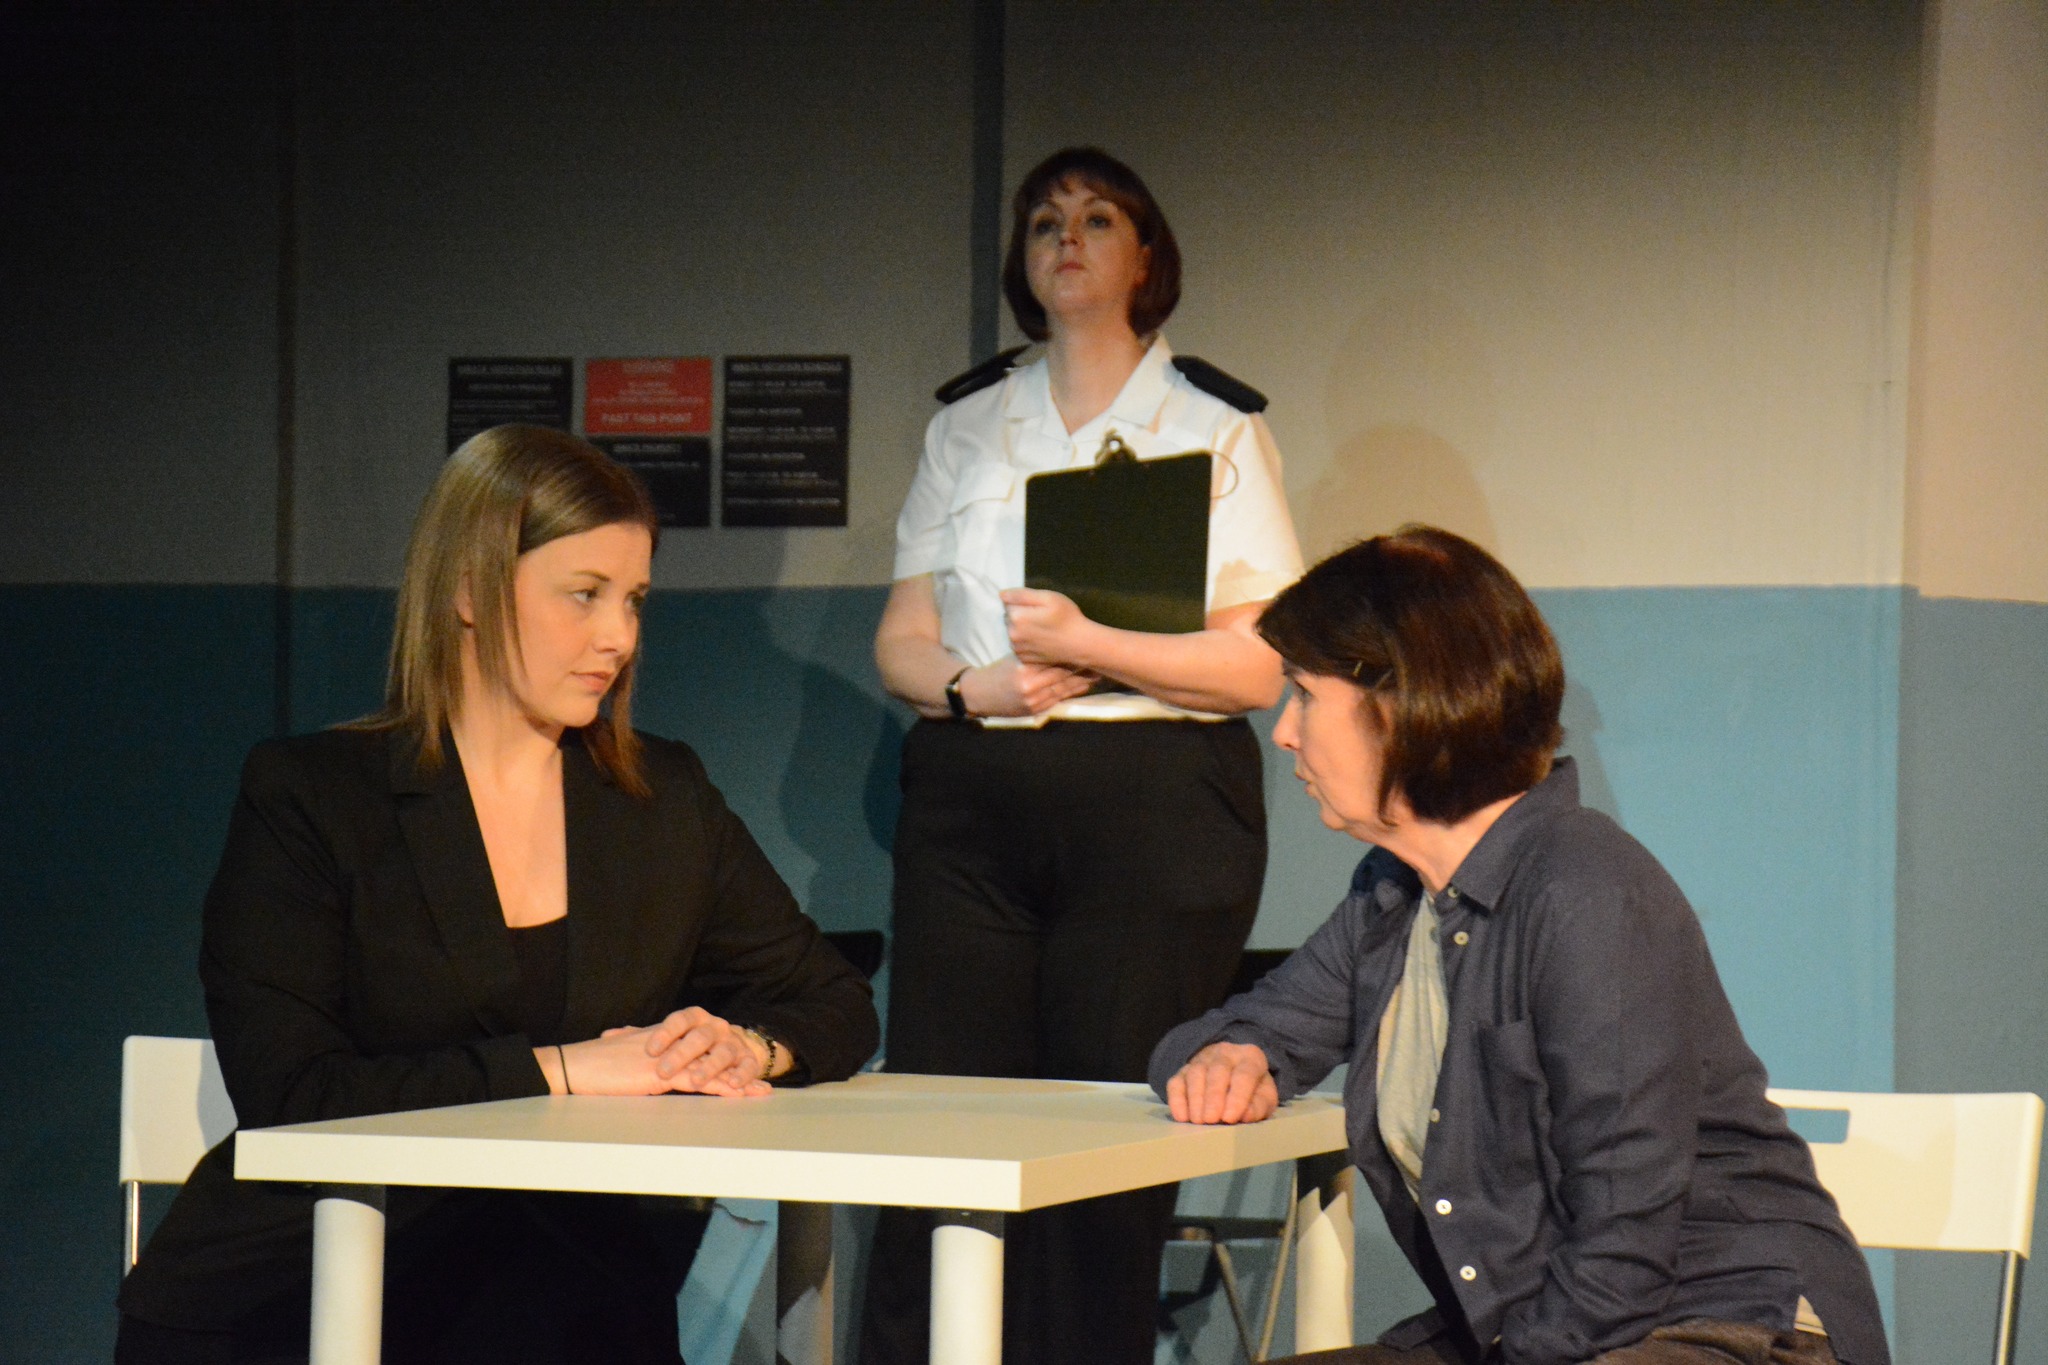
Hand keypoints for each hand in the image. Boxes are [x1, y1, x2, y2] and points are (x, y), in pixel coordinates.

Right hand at [554, 1009, 770, 1097]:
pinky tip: (735, 1094)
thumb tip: (626, 1044)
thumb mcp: (618, 1054)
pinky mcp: (662, 1073)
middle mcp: (670, 1044)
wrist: (575, 1066)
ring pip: (711, 1066)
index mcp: (661, 1037)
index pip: (700, 1045)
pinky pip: (697, 1081)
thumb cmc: (592, 1065)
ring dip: (737, 1080)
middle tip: (762, 1082)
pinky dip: (719, 1087)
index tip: (742, 1066)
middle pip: (713, 1053)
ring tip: (760, 1092)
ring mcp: (668, 1057)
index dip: (722, 1057)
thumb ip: (631, 1048)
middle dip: (740, 1069)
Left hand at [640, 1007, 773, 1095]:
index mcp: (694, 1019)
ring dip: (710, 1067)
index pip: (679, 1020)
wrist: (732, 1046)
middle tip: (664, 1071)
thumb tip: (608, 1035)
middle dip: (682, 1054)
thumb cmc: (692, 1044)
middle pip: (700, 1037)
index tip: (650, 1049)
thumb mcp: (668, 1038)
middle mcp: (715, 1027)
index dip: (665, 1034)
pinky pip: (747, 1066)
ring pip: (723, 1052)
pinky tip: (733, 1084)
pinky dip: (742, 1075)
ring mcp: (733, 1043)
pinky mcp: (748, 1059)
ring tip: (697, 1080)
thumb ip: (639, 1037)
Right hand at [958, 654, 1095, 716]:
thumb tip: (1056, 645)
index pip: (1054, 662)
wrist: (979, 695)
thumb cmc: (996, 671)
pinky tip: (1082, 687)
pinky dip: (1071, 693)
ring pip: (1063, 690)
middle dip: (1081, 669)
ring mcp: (1033, 701)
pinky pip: (1057, 701)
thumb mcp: (1012, 658)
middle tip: (1098, 661)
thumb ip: (1033, 654)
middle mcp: (1030, 687)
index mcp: (1024, 670)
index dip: (1072, 656)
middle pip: (1062, 676)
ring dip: (1081, 682)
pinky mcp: (1034, 711)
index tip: (1086, 648)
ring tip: (1097, 674)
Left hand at [1001, 588, 1097, 666]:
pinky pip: (1019, 645)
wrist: (1080, 644)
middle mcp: (1012, 634)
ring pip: (1013, 632)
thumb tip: (1001, 594)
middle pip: (1009, 618)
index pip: (1008, 603)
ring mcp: (1018, 649)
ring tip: (1043, 630)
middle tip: (1042, 618)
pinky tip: (1041, 641)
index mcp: (1017, 617)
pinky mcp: (1023, 659)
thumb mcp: (1048, 598)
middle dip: (1021, 616)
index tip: (1039, 607)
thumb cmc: (1067, 618)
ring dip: (1022, 629)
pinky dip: (1026, 642)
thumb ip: (1022, 595)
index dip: (1024, 603)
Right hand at [1166, 1042, 1277, 1124]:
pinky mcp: (1184, 1070)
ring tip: (1198, 1121)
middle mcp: (1225, 1053)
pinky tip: (1182, 1116)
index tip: (1230, 1118)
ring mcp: (1202, 1060)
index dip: (1237, 1097)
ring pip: (1195, 1074)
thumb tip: (1246, 1116)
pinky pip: (1176, 1082)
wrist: (1235, 1071)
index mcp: (1250, 1058)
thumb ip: (1258, 1106)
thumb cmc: (1252, 1089)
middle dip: (1213, 1096)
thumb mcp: (1264, 1097)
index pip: (1244, 1074)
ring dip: (1196, 1099)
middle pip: (1218, 1071)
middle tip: (1211, 1120)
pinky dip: (1177, 1100)